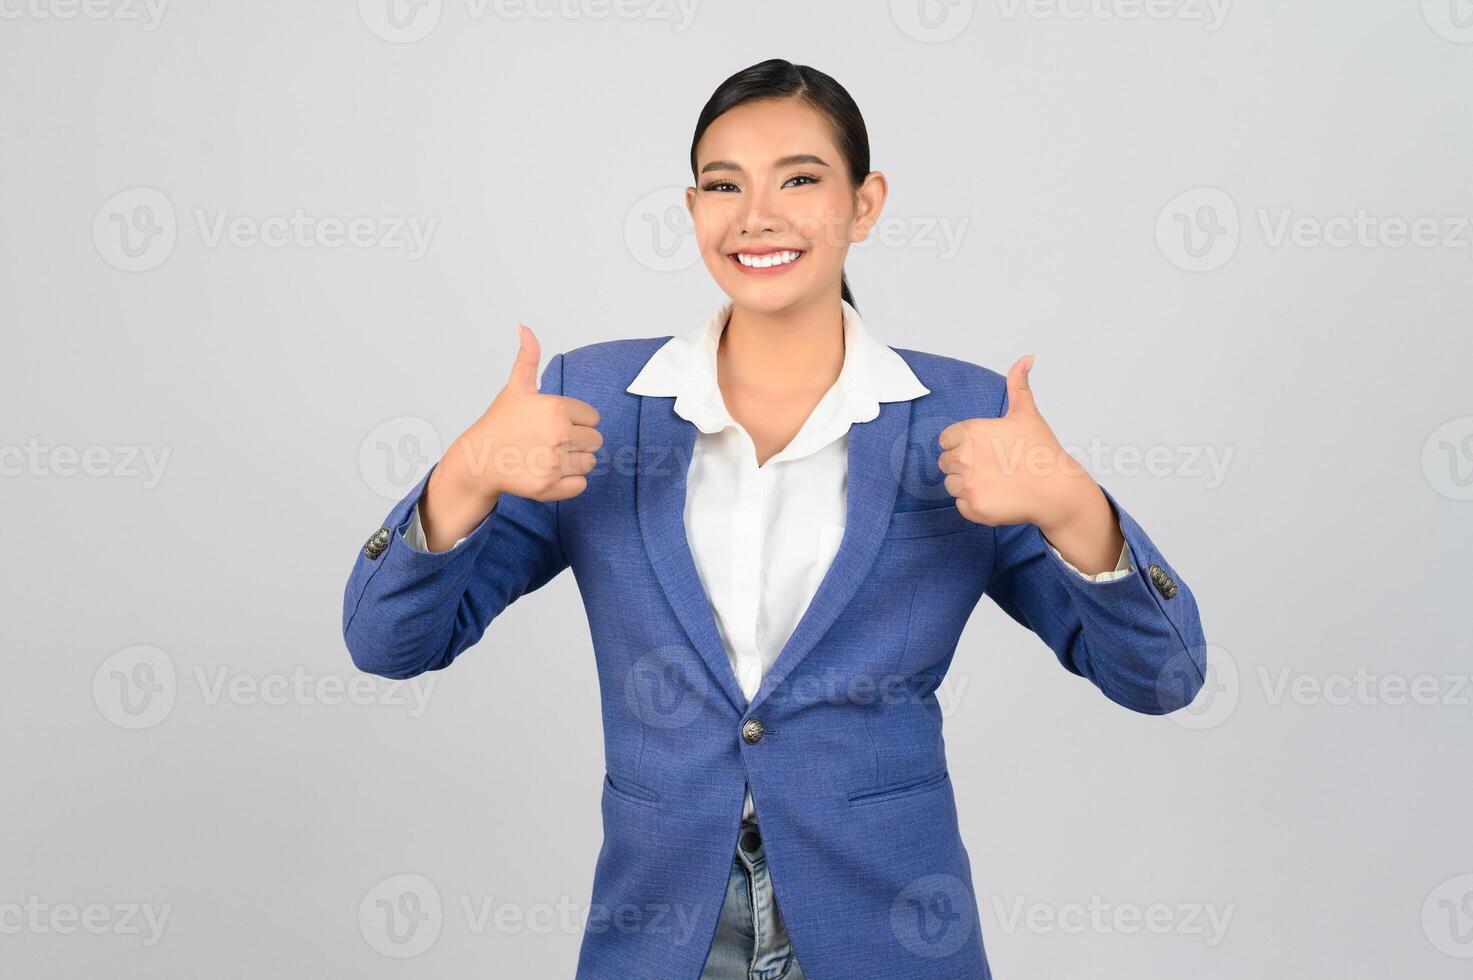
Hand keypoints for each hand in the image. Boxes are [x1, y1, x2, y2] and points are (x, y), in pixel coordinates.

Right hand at [440, 324, 601, 502]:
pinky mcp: (549, 487)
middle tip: (552, 442)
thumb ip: (528, 358)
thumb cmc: (500, 422)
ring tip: (548, 456)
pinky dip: (569, 482)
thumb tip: (524, 327)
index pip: (593, 418)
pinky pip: (581, 485)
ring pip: (589, 463)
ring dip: (574, 462)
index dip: (576, 421)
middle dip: (578, 441)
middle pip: (595, 441)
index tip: (554, 423)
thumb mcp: (516, 387)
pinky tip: (548, 472)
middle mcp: (558, 435)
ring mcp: (553, 463)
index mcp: (556, 408)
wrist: (478, 459)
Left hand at [936, 354, 1097, 532]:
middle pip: (946, 463)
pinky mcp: (973, 507)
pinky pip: (961, 505)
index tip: (984, 451)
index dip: (962, 446)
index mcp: (970, 432)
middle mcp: (964, 456)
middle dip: (965, 465)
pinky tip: (998, 497)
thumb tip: (1027, 357)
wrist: (1057, 490)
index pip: (945, 441)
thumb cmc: (1041, 450)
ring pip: (952, 485)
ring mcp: (967, 483)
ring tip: (997, 482)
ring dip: (969, 485)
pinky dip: (975, 504)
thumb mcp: (1026, 413)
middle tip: (994, 467)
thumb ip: (1018, 384)